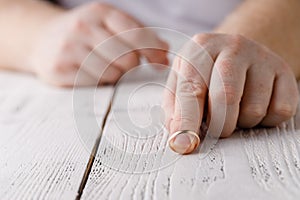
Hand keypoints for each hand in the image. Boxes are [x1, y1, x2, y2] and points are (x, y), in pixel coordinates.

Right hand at [29, 3, 167, 86]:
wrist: (43, 38)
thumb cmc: (86, 32)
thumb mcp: (109, 23)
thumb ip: (139, 34)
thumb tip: (165, 52)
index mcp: (100, 12)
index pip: (137, 34)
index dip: (154, 51)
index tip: (162, 62)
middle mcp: (83, 27)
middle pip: (128, 58)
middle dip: (133, 65)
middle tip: (126, 63)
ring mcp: (69, 48)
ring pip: (114, 73)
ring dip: (116, 74)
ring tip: (105, 65)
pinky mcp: (60, 69)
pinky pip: (96, 83)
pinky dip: (100, 81)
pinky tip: (91, 71)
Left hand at [163, 33, 298, 153]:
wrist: (239, 51)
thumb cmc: (206, 71)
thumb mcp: (182, 80)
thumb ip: (175, 107)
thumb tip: (178, 136)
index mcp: (202, 47)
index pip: (191, 89)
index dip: (186, 121)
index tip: (184, 145)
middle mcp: (233, 47)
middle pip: (226, 98)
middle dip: (218, 126)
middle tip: (215, 129)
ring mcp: (262, 57)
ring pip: (254, 109)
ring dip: (241, 123)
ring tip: (234, 109)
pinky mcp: (284, 72)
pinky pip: (279, 111)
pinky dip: (264, 121)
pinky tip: (253, 105)